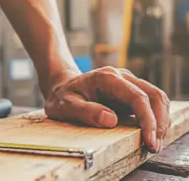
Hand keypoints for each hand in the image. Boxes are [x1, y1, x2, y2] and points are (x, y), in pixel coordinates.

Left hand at [44, 67, 170, 152]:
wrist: (62, 86)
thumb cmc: (62, 96)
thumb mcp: (66, 105)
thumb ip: (86, 111)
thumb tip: (111, 120)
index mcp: (107, 77)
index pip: (137, 97)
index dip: (147, 120)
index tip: (149, 141)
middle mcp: (121, 76)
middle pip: (153, 95)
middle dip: (159, 121)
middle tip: (154, 146)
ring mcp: (127, 82)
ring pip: (156, 97)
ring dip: (160, 120)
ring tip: (154, 142)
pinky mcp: (129, 91)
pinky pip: (150, 101)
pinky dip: (155, 117)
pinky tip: (150, 133)